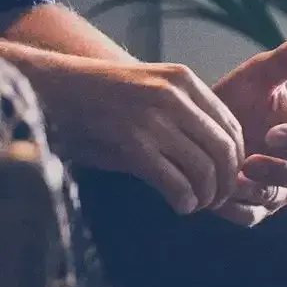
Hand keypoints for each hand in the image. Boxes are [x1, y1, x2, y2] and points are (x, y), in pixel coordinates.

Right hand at [30, 57, 244, 214]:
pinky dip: (184, 199)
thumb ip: (184, 118)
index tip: (229, 178)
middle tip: (217, 200)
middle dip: (226, 182)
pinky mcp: (131, 142)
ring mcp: (153, 118)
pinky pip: (174, 180)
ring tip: (198, 204)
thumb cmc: (100, 100)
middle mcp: (173, 95)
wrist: (49, 90)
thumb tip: (219, 160)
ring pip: (203, 167)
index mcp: (183, 81)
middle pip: (223, 150)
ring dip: (206, 195)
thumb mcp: (150, 94)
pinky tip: (181, 206)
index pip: (231, 126)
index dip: (236, 159)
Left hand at [210, 35, 286, 226]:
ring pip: (277, 198)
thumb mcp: (257, 77)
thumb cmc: (234, 99)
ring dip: (256, 191)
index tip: (273, 132)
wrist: (196, 125)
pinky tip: (217, 196)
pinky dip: (237, 209)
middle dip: (279, 172)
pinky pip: (253, 216)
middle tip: (250, 162)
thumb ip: (285, 62)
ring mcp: (278, 189)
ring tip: (230, 179)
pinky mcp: (254, 207)